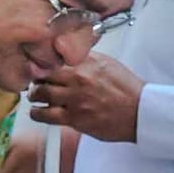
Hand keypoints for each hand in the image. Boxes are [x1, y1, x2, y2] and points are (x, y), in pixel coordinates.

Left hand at [29, 53, 143, 142]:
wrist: (139, 112)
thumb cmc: (126, 90)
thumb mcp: (107, 63)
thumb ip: (86, 58)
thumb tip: (69, 54)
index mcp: (86, 62)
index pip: (53, 56)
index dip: (43, 61)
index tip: (40, 64)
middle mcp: (78, 78)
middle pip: (42, 73)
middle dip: (37, 77)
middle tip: (37, 81)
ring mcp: (74, 98)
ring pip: (39, 93)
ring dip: (34, 94)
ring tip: (36, 96)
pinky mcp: (74, 118)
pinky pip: (44, 114)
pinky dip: (37, 113)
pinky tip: (38, 111)